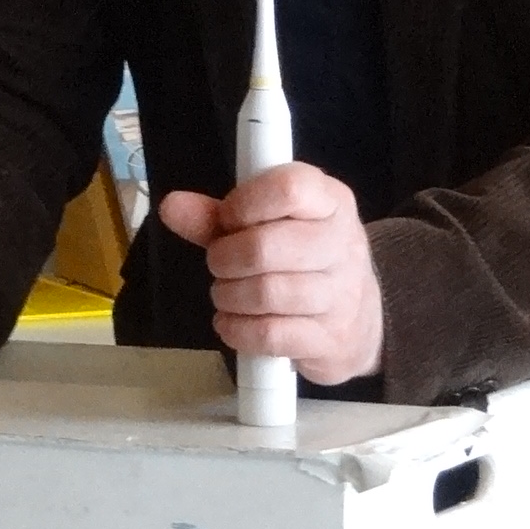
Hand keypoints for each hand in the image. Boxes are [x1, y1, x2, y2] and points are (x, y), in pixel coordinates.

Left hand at [159, 164, 383, 386]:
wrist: (359, 320)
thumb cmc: (305, 261)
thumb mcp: (269, 227)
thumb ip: (218, 217)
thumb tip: (171, 207)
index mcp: (331, 202)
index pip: (289, 188)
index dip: (244, 204)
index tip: (228, 220)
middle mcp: (343, 245)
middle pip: (266, 246)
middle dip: (225, 258)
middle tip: (220, 264)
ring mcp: (341, 296)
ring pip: (266, 293)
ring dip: (228, 296)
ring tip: (226, 294)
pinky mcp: (330, 340)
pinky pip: (269, 335)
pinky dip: (237, 330)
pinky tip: (233, 323)